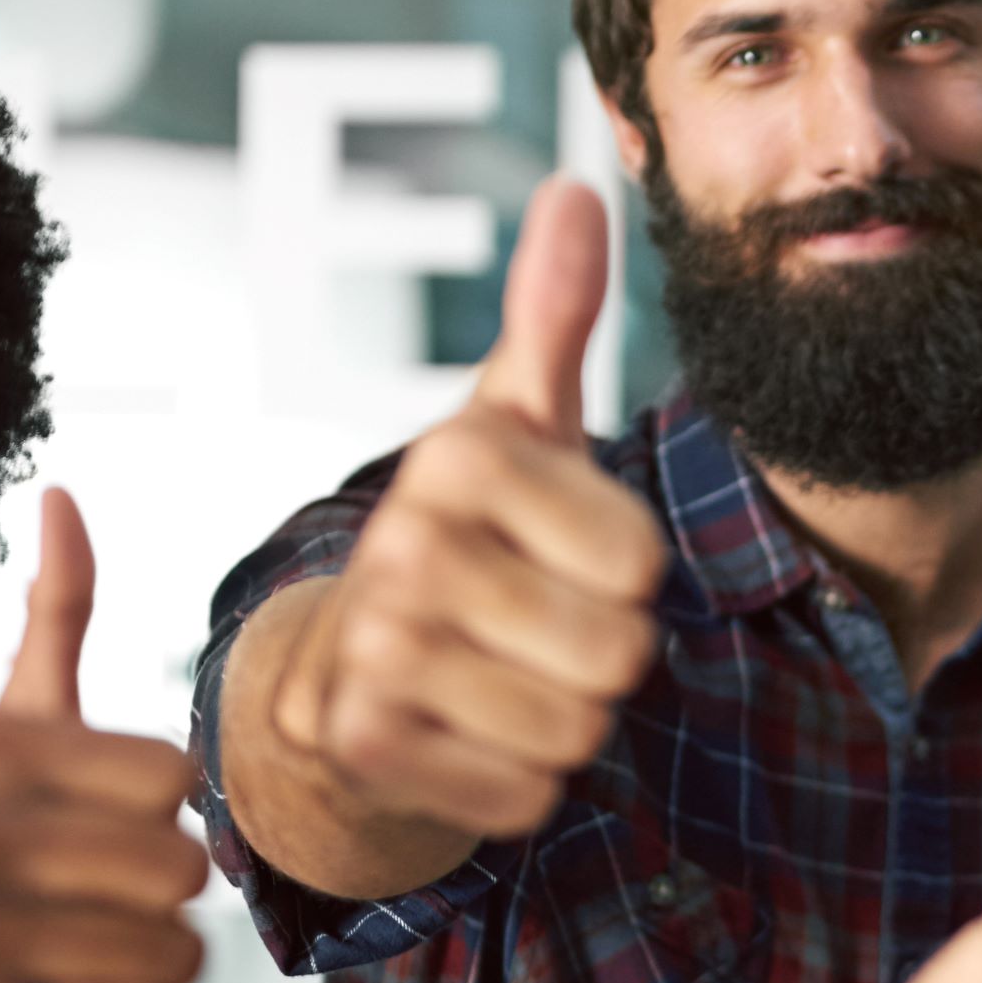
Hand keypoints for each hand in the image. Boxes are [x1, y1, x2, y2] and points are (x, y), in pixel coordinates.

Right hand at [0, 491, 212, 982]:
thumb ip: (53, 619)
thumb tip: (64, 496)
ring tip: (71, 961)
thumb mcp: (5, 733)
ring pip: (177, 954)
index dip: (155, 815)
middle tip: (86, 909)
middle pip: (185, 868)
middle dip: (161, 899)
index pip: (175, 777)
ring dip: (150, 969)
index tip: (87, 830)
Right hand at [264, 174, 668, 841]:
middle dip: (600, 657)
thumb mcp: (516, 424)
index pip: (638, 560)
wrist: (342, 665)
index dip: (623, 572)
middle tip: (534, 629)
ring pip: (576, 728)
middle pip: (616, 652)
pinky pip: (524, 795)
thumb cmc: (467, 537)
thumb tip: (576, 187)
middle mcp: (401, 544)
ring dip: (562, 722)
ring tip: (502, 679)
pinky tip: (468, 736)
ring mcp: (372, 648)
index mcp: (456, 458)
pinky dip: (517, 784)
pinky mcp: (363, 742)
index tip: (560, 555)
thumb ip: (554, 318)